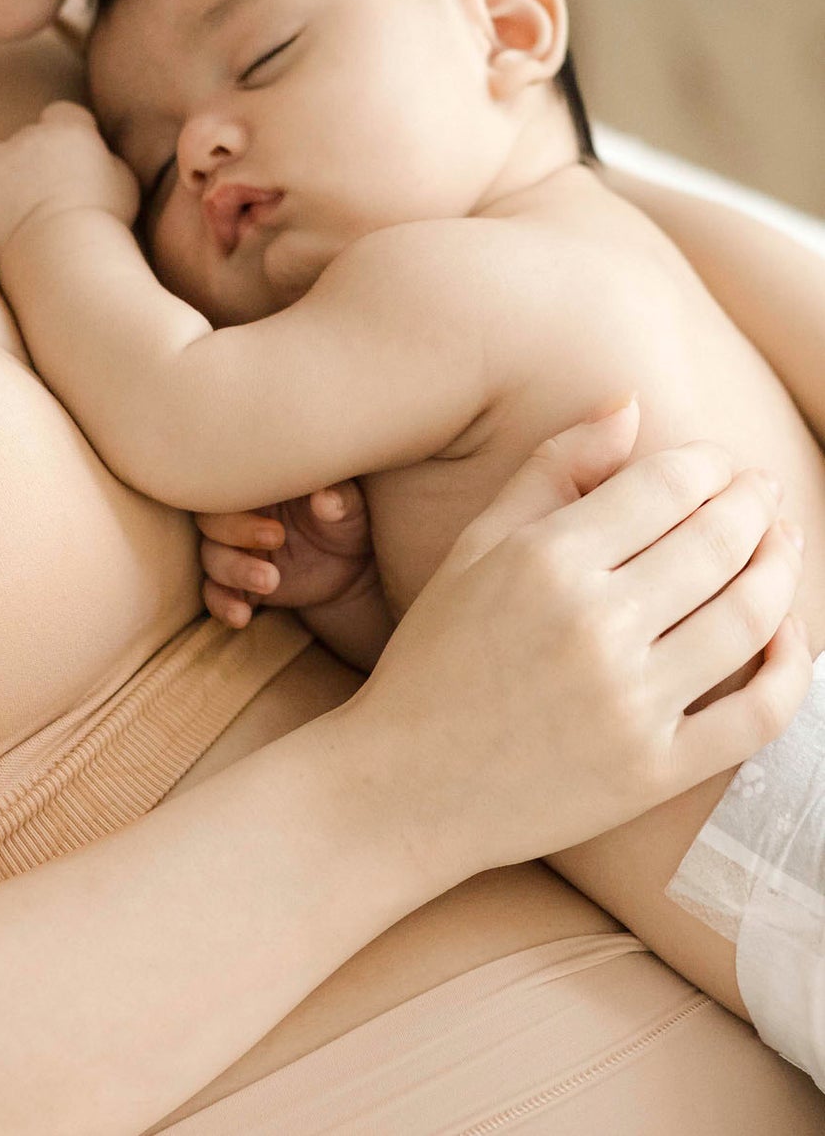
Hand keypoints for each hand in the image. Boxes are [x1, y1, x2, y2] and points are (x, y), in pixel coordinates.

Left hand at [0, 101, 138, 261]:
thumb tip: (98, 156)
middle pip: (25, 137)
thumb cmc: (103, 221)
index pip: (62, 114)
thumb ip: (106, 158)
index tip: (71, 163)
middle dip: (31, 162)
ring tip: (7, 204)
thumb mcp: (125, 181)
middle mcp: (28, 135)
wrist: (66, 247)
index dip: (65, 136)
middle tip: (45, 199)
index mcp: (69, 130)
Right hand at [197, 483, 376, 628]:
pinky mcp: (237, 583)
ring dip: (234, 570)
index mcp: (259, 485)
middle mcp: (239, 515)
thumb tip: (325, 499)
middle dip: (236, 531)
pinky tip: (242, 616)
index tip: (277, 520)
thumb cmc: (345, 520)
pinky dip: (221, 604)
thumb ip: (339, 499)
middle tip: (278, 538)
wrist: (349, 564)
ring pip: (211, 556)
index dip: (242, 496)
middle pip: (211, 518)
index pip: (230, 483)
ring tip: (270, 581)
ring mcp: (235, 550)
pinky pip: (213, 593)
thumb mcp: (351, 507)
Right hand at [342, 400, 812, 875]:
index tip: (721, 461)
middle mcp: (593, 625)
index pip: (666, 487)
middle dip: (756, 503)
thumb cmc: (436, 656)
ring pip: (750, 619)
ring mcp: (629, 702)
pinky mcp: (654, 770)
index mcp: (544, 559)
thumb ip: (551, 468)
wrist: (404, 785)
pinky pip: (756, 715)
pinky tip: (788, 638)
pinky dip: (791, 671)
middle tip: (764, 491)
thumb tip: (629, 405)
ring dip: (782, 570)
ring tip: (784, 545)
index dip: (710, 463)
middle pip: (718, 542)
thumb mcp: (474, 546)